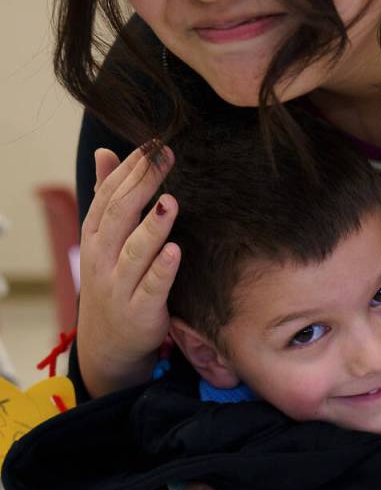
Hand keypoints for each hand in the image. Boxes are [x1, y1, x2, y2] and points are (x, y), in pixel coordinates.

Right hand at [77, 144, 179, 396]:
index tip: (152, 145)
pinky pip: (151, 289)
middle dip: (143, 185)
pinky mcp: (140, 312)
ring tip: (171, 202)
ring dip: (153, 226)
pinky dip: (161, 270)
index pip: (109, 196)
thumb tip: (104, 152)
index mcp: (95, 236)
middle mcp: (102, 259)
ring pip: (134, 252)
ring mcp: (119, 286)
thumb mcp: (105, 238)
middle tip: (166, 159)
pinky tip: (175, 251)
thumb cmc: (114, 280)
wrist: (110, 344)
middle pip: (121, 216)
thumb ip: (107, 195)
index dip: (129, 169)